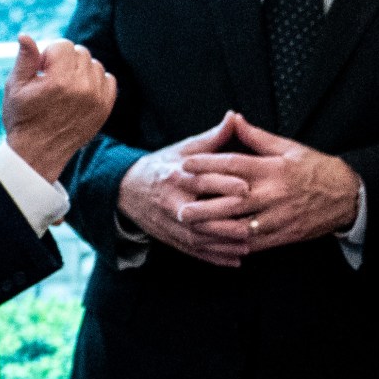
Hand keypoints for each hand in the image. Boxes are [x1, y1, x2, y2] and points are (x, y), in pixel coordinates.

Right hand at [1, 34, 116, 183]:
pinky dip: (95, 81)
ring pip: (94, 64)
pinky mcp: (105, 107)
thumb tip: (25, 36)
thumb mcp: (15, 88)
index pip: (63, 45)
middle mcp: (81, 87)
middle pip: (80, 52)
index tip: (41, 71)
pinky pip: (108, 79)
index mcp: (58, 80)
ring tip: (65, 88)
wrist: (37, 154)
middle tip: (51, 80)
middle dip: (65, 61)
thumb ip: (24, 60)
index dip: (49, 55)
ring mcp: (96, 98)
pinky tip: (79, 93)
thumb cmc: (22, 119)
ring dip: (80, 70)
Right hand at [116, 116, 252, 267]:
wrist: (126, 190)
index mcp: (175, 176)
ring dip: (222, 244)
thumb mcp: (183, 149)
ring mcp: (168, 222)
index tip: (246, 187)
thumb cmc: (162, 166)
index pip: (200, 181)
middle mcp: (171, 202)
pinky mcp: (169, 237)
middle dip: (224, 222)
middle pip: (199, 215)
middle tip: (251, 225)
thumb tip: (234, 118)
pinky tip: (235, 260)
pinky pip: (192, 251)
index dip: (223, 184)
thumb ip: (212, 138)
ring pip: (196, 237)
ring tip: (248, 245)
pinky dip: (213, 257)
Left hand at [175, 115, 362, 252]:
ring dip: (213, 228)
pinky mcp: (284, 234)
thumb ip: (257, 137)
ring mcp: (279, 217)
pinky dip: (233, 244)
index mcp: (273, 169)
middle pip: (232, 199)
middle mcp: (274, 193)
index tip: (184, 165)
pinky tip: (215, 242)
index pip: (233, 164)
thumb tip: (233, 118)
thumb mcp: (289, 148)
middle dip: (203, 204)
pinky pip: (254, 242)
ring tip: (191, 227)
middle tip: (178, 206)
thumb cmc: (315, 169)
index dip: (206, 164)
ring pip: (240, 225)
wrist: (348, 196)